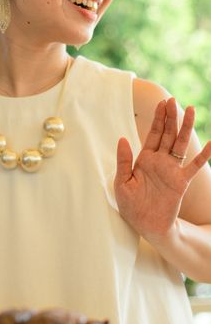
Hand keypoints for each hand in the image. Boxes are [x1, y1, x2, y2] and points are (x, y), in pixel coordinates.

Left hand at [114, 98, 210, 240]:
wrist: (145, 224)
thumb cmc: (130, 205)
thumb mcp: (121, 182)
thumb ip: (124, 161)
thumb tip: (123, 138)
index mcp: (143, 159)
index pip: (152, 133)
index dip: (157, 118)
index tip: (161, 102)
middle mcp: (159, 161)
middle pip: (167, 134)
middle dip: (170, 117)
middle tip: (173, 99)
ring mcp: (171, 170)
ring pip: (180, 144)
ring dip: (185, 128)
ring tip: (191, 111)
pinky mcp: (181, 182)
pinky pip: (194, 166)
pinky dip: (204, 155)